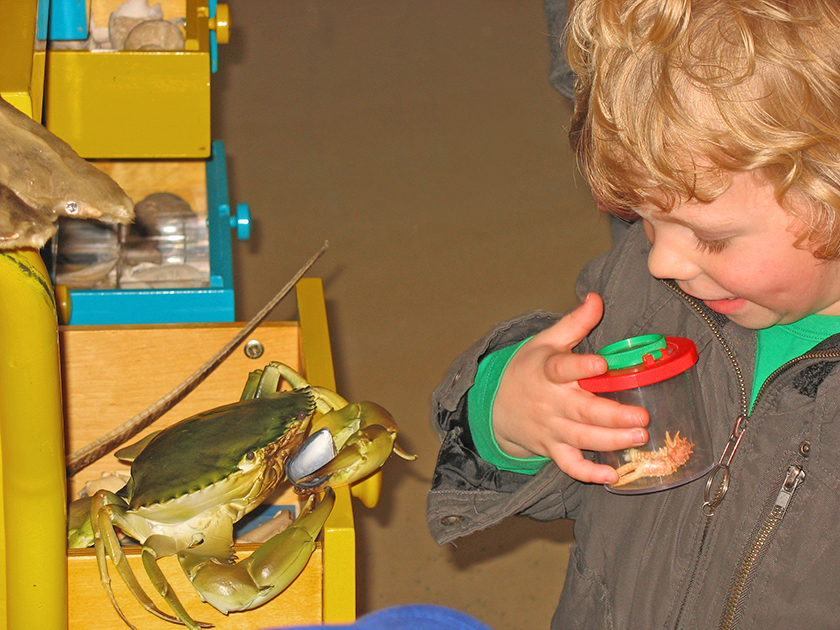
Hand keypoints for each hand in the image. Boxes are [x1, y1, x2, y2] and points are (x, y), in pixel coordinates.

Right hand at [492, 293, 648, 483]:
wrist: (495, 406)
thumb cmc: (527, 369)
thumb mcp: (545, 342)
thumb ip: (574, 323)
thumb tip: (596, 298)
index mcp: (548, 371)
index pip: (562, 368)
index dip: (581, 367)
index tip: (601, 364)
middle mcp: (550, 401)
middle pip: (582, 410)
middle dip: (612, 415)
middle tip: (641, 417)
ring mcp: (550, 427)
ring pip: (581, 438)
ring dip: (610, 441)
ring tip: (639, 438)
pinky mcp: (551, 448)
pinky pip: (568, 464)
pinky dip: (587, 473)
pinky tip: (613, 476)